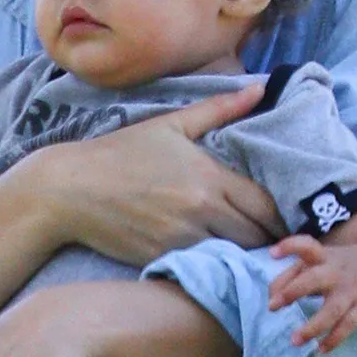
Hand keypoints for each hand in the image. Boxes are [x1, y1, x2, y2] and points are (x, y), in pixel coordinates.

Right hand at [16, 88, 282, 265]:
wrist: (70, 189)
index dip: (281, 216)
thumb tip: (260, 86)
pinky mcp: (164, 259)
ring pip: (233, 256)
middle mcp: (200, 210)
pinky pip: (205, 269)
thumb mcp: (170, 125)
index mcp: (208, 175)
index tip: (286, 219)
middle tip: (275, 240)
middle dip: (269, 239)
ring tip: (251, 253)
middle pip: (256, 235)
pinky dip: (216, 267)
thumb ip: (219, 108)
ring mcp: (182, 239)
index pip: (265, 205)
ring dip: (245, 256)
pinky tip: (220, 264)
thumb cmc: (120, 153)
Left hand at [268, 234, 356, 351]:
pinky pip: (348, 326)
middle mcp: (336, 272)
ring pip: (332, 310)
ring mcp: (351, 291)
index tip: (272, 253)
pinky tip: (320, 350)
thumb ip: (290, 276)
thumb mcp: (317, 263)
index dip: (290, 247)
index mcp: (323, 256)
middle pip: (315, 279)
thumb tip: (270, 297)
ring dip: (312, 327)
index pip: (307, 245)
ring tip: (294, 341)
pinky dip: (334, 339)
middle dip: (294, 291)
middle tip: (272, 306)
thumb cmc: (338, 268)